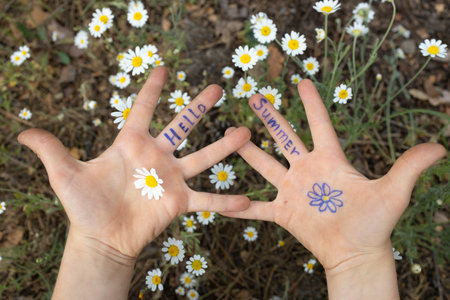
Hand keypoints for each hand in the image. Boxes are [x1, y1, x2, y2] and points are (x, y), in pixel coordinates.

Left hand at [18, 66, 249, 257]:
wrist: (101, 237)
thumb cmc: (83, 205)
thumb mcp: (64, 174)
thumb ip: (51, 150)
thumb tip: (22, 133)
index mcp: (131, 144)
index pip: (144, 110)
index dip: (153, 89)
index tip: (164, 68)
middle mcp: (156, 157)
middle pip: (182, 126)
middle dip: (199, 107)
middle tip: (217, 88)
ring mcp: (170, 178)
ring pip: (202, 157)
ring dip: (224, 147)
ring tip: (246, 133)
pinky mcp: (179, 201)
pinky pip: (206, 199)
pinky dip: (225, 201)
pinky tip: (247, 200)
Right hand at [223, 79, 444, 273]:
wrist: (356, 252)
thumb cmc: (374, 223)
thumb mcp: (393, 193)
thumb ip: (409, 167)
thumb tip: (440, 146)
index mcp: (330, 160)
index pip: (318, 124)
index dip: (311, 102)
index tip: (302, 81)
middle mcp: (308, 170)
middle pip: (285, 138)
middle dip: (270, 118)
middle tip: (255, 97)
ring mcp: (293, 190)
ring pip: (264, 166)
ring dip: (248, 152)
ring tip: (230, 135)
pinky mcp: (284, 213)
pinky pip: (257, 209)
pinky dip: (241, 207)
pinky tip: (223, 202)